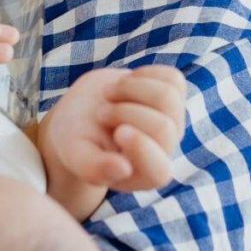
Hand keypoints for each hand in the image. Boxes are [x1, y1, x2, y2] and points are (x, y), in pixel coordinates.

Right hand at [40, 66, 190, 202]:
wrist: (84, 111)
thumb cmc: (78, 138)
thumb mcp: (75, 155)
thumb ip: (93, 168)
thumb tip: (123, 169)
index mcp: (143, 176)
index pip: (159, 171)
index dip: (141, 148)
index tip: (117, 132)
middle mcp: (164, 151)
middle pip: (162, 128)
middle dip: (124, 113)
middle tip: (100, 113)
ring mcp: (174, 122)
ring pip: (168, 97)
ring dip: (131, 89)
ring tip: (109, 95)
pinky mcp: (175, 96)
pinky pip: (173, 78)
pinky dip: (144, 75)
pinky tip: (126, 85)